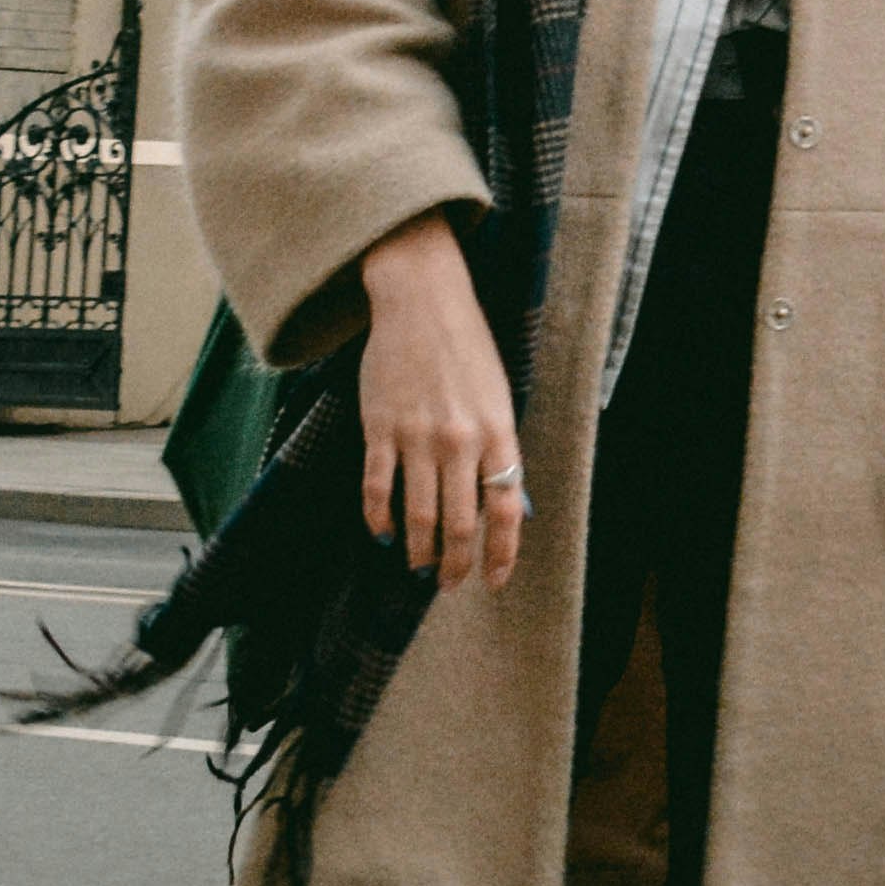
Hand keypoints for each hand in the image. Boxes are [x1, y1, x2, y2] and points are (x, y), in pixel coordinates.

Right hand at [352, 213, 523, 589]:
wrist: (423, 301)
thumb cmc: (468, 349)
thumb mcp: (499, 396)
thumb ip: (498, 449)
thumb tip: (500, 505)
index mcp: (498, 432)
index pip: (507, 509)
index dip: (501, 553)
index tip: (494, 580)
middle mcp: (460, 440)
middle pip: (460, 524)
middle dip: (456, 564)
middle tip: (450, 584)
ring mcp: (417, 436)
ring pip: (419, 516)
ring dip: (419, 550)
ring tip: (419, 566)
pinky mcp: (379, 428)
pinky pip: (377, 489)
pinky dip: (379, 519)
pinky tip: (384, 533)